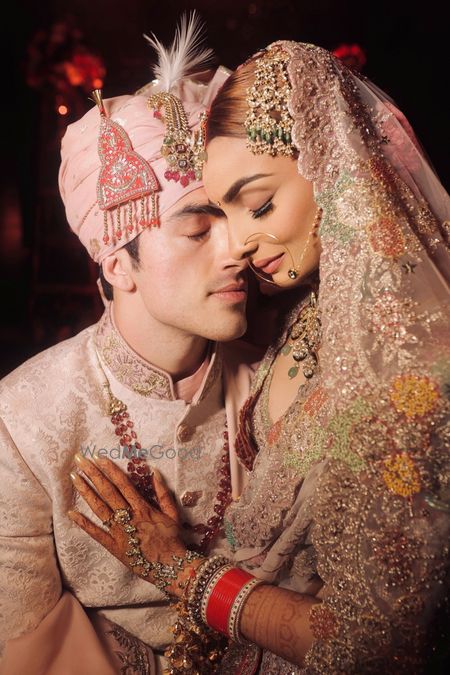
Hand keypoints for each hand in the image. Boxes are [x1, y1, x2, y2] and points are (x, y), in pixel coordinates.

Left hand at [68, 454, 204, 596]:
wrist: (171, 567)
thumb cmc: (173, 540)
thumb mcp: (173, 513)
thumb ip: (163, 493)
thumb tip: (154, 471)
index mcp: (143, 508)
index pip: (122, 484)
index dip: (110, 469)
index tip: (98, 457)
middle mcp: (129, 517)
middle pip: (108, 491)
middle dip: (93, 474)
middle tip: (80, 460)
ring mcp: (119, 532)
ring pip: (99, 508)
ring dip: (86, 492)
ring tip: (74, 478)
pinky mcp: (113, 547)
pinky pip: (96, 533)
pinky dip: (83, 523)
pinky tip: (71, 513)